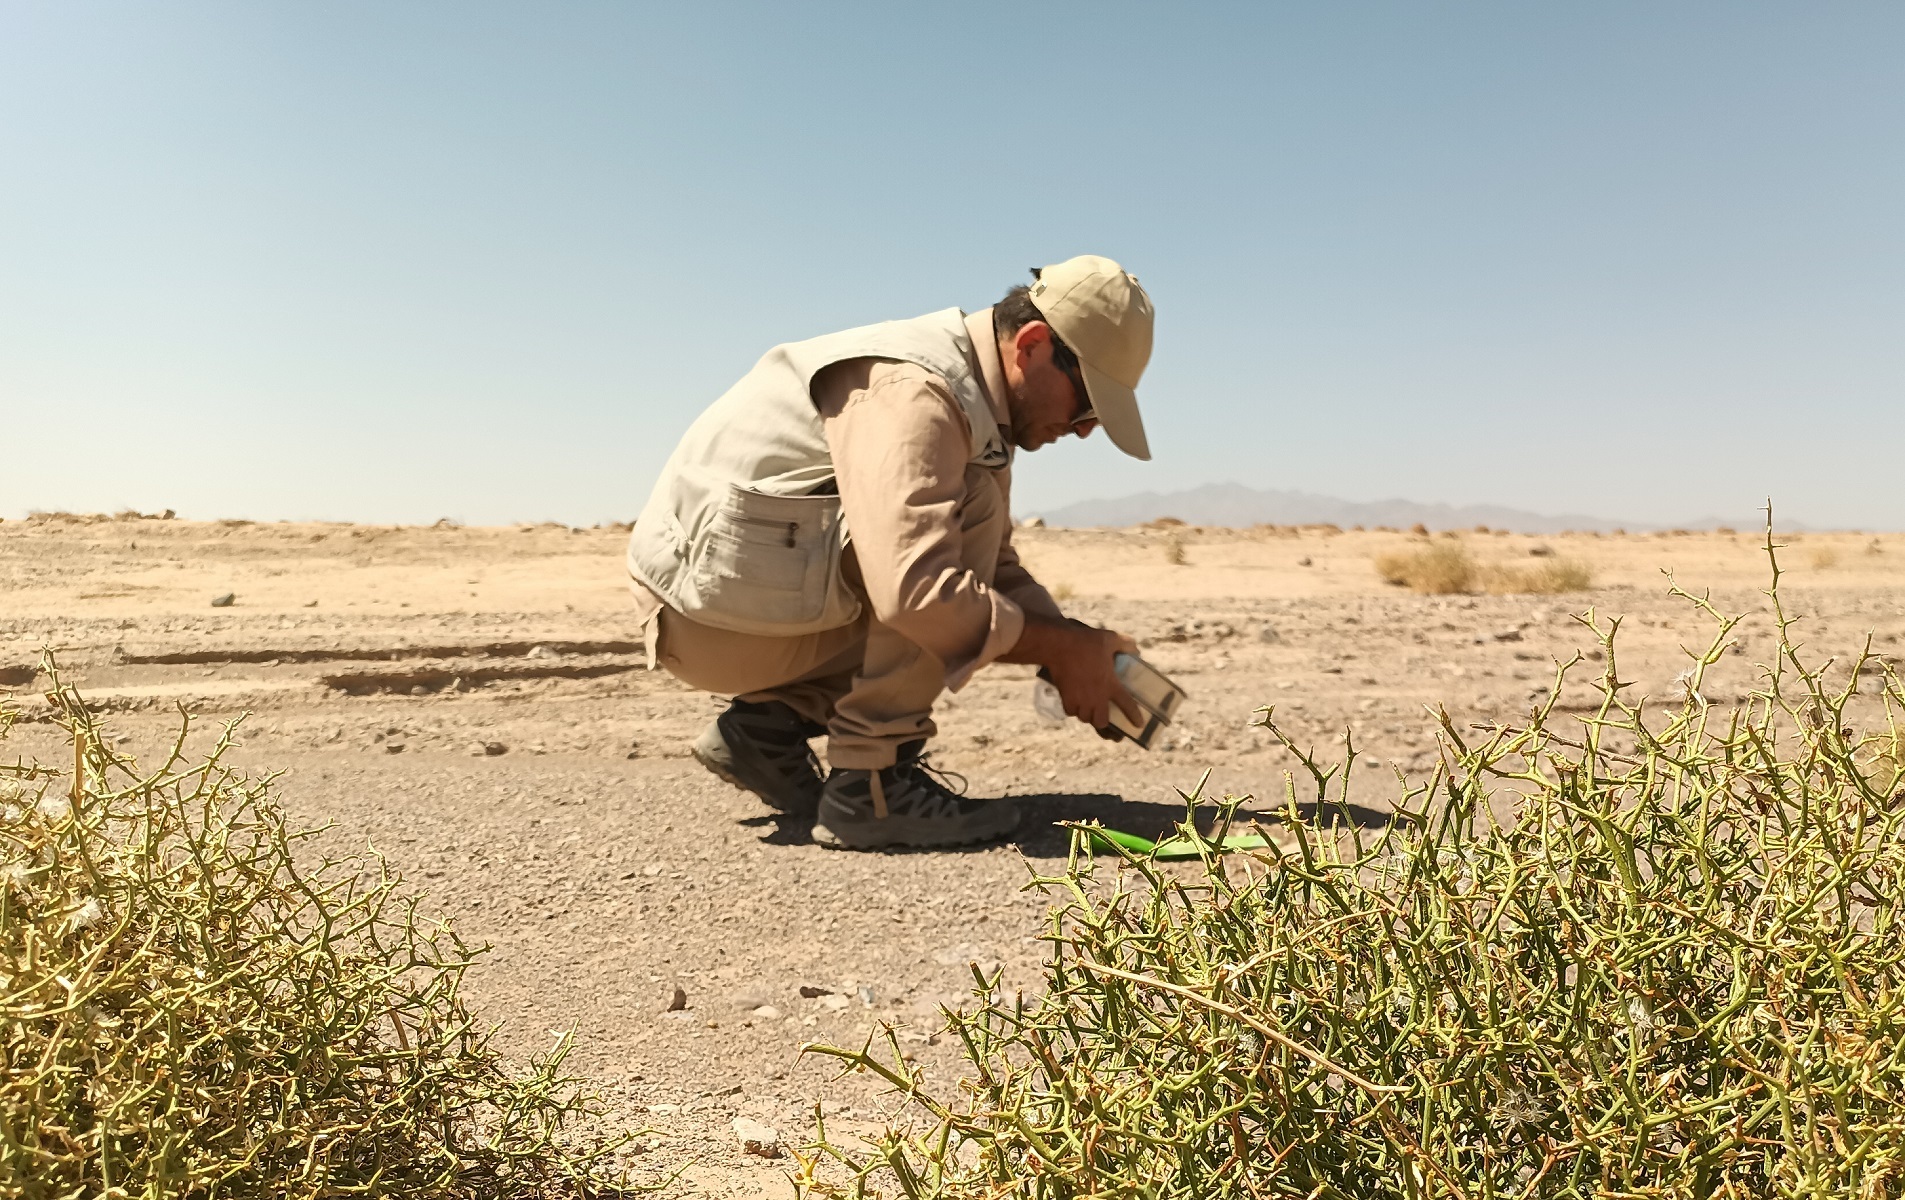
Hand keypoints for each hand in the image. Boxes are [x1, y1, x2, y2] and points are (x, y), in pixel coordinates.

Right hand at [1001, 615, 1142, 733]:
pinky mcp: (1065, 698)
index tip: (1139, 725)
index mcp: (1111, 684)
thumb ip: (1125, 644)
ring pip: (1084, 718)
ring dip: (1087, 715)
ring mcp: (1080, 699)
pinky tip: (1074, 703)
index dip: (1135, 716)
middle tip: (1103, 715)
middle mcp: (1096, 697)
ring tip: (1088, 709)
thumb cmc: (1086, 642)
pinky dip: (1073, 710)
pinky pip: (1070, 712)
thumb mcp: (1110, 638)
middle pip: (1101, 722)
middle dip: (1103, 722)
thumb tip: (1135, 650)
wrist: (1059, 645)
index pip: (1127, 705)